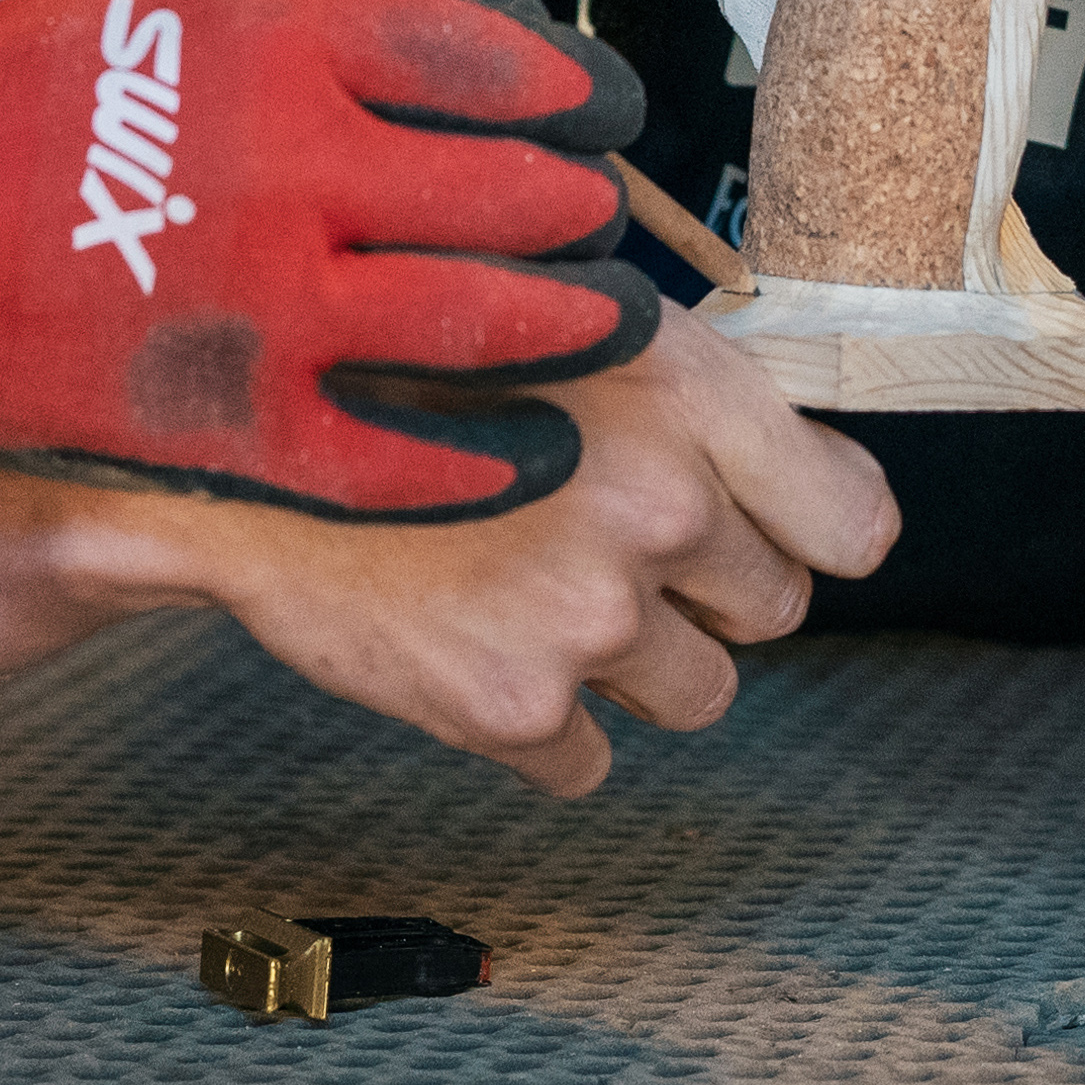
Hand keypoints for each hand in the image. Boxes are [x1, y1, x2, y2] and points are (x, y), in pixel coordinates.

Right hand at [0, 0, 655, 519]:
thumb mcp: (160, 8)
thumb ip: (305, 31)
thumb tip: (439, 48)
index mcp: (287, 46)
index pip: (490, 66)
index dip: (569, 95)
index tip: (605, 114)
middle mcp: (297, 166)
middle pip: (514, 197)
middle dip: (583, 220)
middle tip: (611, 231)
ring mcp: (269, 303)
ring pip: (483, 326)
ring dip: (566, 332)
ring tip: (606, 334)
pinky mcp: (229, 421)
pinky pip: (396, 456)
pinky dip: (476, 459)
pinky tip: (522, 454)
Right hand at [63, 307, 901, 791]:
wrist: (230, 452)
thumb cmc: (395, 364)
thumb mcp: (562, 321)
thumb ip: (685, 398)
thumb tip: (790, 462)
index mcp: (688, 398)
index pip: (854, 523)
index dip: (812, 527)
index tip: (772, 524)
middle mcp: (659, 512)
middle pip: (774, 611)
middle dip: (708, 586)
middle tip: (607, 538)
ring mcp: (587, 620)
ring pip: (696, 694)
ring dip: (633, 661)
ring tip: (532, 586)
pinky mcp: (511, 711)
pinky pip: (588, 763)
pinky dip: (542, 726)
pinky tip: (473, 642)